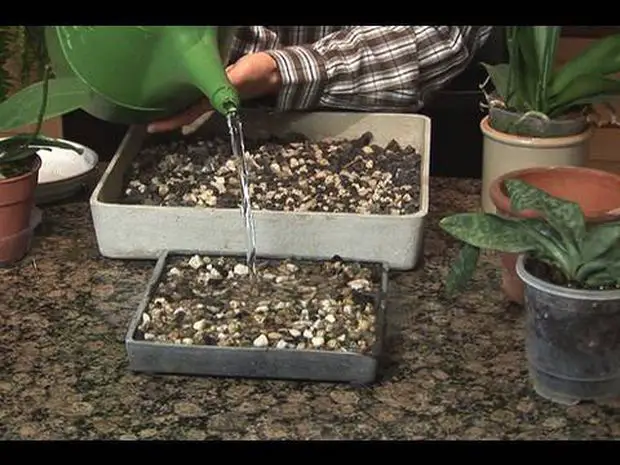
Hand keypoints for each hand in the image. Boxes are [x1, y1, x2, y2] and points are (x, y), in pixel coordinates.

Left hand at [147, 52, 281, 133]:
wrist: (271, 70)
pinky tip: (171, 93)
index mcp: (213, 101)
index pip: (187, 114)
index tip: (152, 127)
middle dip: (166, 118)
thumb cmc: (257, 73)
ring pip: (186, 104)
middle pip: (183, 112)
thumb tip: (223, 103)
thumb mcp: (241, 78)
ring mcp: (211, 93)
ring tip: (153, 109)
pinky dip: (180, 95)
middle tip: (146, 120)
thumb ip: (229, 89)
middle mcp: (209, 99)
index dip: (170, 121)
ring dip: (172, 108)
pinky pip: (192, 92)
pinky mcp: (213, 84)